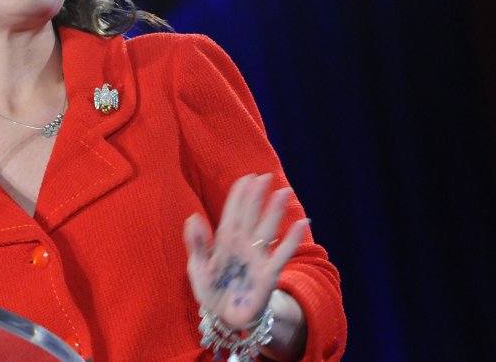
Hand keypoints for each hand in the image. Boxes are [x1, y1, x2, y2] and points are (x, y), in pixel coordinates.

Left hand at [183, 173, 308, 329]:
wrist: (225, 318)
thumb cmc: (212, 290)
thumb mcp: (198, 268)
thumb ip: (197, 244)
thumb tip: (193, 217)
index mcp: (224, 241)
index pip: (233, 213)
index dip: (239, 196)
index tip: (246, 178)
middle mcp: (242, 245)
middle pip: (250, 216)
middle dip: (257, 196)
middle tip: (265, 176)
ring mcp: (256, 258)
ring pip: (267, 229)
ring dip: (275, 211)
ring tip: (284, 192)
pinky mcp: (268, 274)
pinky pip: (281, 255)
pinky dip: (291, 240)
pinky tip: (302, 224)